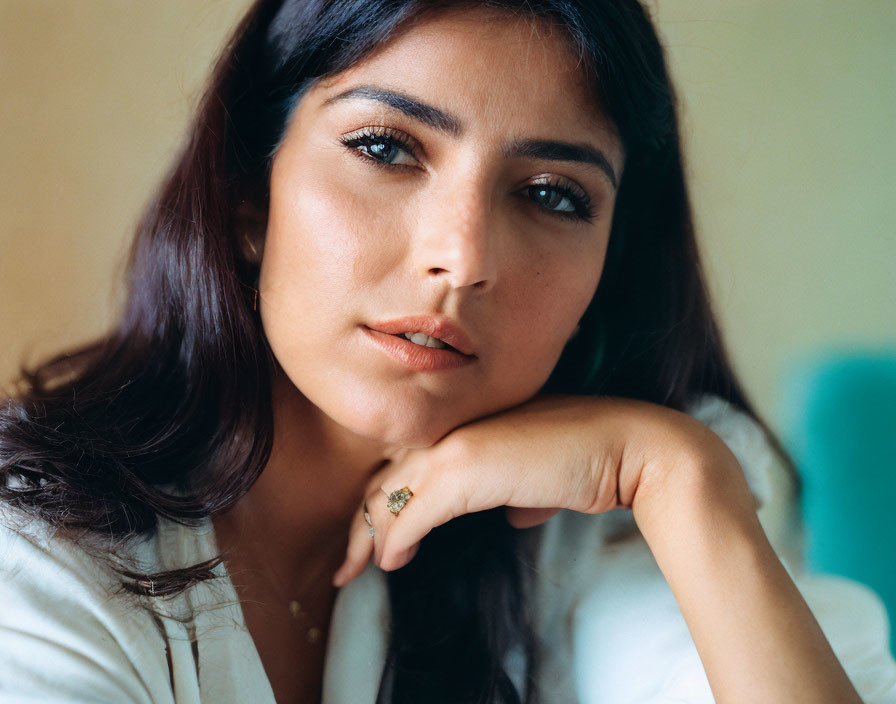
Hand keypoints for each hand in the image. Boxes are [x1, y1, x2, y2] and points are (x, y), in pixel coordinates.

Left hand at [331, 394, 741, 586]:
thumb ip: (519, 489)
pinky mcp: (465, 465)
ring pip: (388, 495)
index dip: (382, 502)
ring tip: (359, 571)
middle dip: (361, 524)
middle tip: (348, 565)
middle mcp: (453, 427)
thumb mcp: (540, 473)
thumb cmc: (589, 459)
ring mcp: (456, 443)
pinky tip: (392, 563)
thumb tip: (515, 514)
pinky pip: (413, 510)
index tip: (374, 540)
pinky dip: (396, 539)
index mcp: (468, 423)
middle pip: (384, 479)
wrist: (627, 447)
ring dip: (369, 537)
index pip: (405, 464)